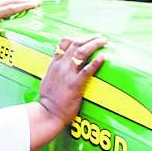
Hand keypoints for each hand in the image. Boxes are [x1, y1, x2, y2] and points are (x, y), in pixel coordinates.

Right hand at [28, 35, 106, 150]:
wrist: (47, 113)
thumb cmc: (48, 100)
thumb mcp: (47, 80)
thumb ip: (54, 72)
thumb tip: (59, 68)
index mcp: (54, 65)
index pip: (63, 44)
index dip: (76, 38)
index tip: (86, 38)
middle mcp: (60, 66)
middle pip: (75, 44)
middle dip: (89, 38)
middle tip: (100, 37)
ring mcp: (67, 74)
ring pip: (81, 52)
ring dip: (94, 44)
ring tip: (104, 41)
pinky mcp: (74, 84)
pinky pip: (87, 70)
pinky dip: (95, 62)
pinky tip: (103, 57)